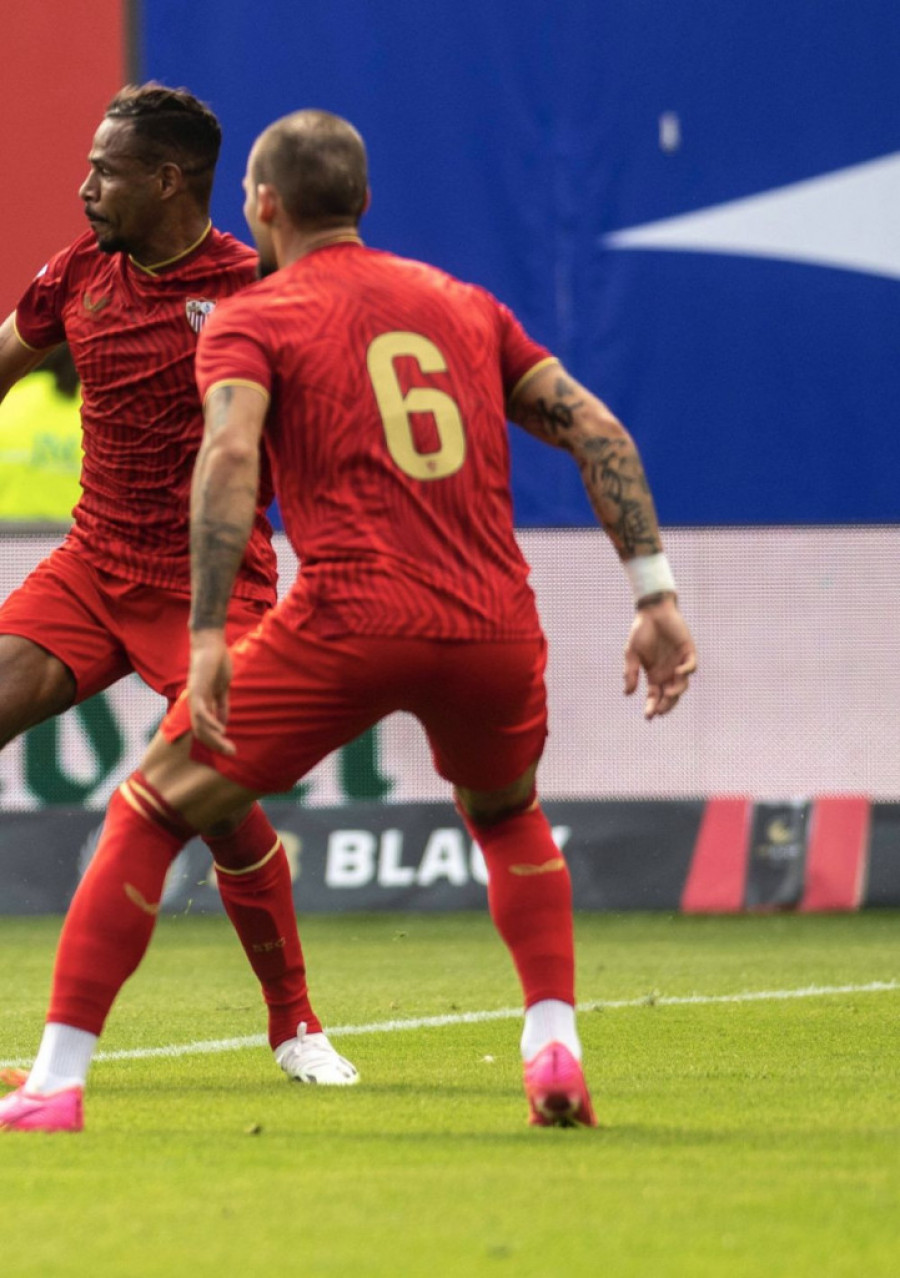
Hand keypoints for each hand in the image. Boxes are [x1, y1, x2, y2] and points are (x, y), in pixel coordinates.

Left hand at [187, 628, 235, 754]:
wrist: (210, 643)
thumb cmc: (216, 662)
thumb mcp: (221, 688)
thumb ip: (221, 705)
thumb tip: (223, 724)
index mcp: (200, 703)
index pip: (204, 729)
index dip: (216, 740)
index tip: (230, 748)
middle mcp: (194, 703)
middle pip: (201, 731)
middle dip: (216, 744)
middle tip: (231, 753)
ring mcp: (195, 696)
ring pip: (199, 725)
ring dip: (213, 738)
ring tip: (227, 746)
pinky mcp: (198, 689)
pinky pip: (200, 711)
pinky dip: (209, 722)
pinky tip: (220, 730)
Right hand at [623, 595, 696, 718]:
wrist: (653, 612)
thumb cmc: (641, 632)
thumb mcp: (631, 654)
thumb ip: (631, 673)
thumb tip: (627, 693)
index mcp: (654, 675)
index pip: (654, 697)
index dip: (652, 707)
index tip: (648, 716)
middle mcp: (668, 673)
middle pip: (670, 696)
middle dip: (666, 705)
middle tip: (660, 711)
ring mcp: (679, 663)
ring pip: (682, 684)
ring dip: (676, 691)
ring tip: (668, 693)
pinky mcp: (688, 652)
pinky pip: (691, 667)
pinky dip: (686, 671)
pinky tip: (678, 672)